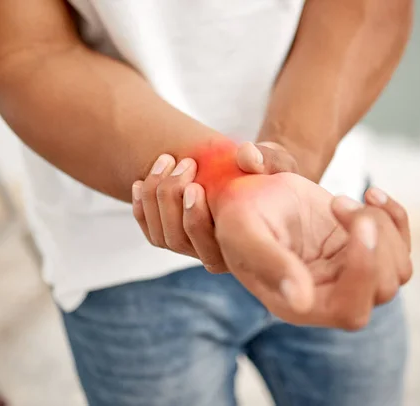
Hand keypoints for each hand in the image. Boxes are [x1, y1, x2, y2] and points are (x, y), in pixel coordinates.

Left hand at [131, 142, 297, 273]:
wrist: (257, 179)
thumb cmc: (270, 175)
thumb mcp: (278, 164)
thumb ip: (269, 160)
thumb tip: (247, 156)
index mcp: (242, 247)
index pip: (211, 246)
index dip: (197, 218)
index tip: (195, 185)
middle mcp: (216, 255)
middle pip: (179, 240)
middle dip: (173, 199)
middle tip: (184, 164)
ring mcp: (194, 249)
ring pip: (162, 237)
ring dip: (156, 198)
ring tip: (166, 161)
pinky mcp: (177, 238)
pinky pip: (151, 232)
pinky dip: (142, 209)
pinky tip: (141, 183)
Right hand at [212, 173, 412, 329]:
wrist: (249, 190)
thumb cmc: (239, 212)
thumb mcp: (244, 231)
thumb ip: (269, 263)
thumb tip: (302, 300)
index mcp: (297, 304)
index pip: (349, 310)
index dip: (363, 271)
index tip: (359, 222)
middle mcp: (327, 296)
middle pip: (382, 289)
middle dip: (375, 244)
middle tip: (338, 203)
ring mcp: (347, 273)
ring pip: (397, 269)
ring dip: (380, 226)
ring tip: (339, 201)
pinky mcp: (360, 250)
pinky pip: (400, 244)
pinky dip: (395, 215)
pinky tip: (371, 194)